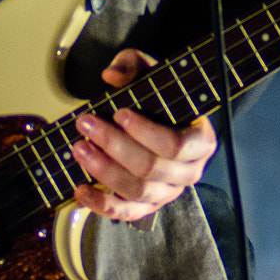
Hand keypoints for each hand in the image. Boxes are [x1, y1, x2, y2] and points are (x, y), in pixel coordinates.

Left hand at [70, 48, 217, 225]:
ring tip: (79, 149)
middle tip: (87, 125)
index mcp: (200, 141)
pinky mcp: (148, 206)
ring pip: (137, 190)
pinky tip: (81, 189)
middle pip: (151, 168)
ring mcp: (168, 192)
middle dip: (114, 146)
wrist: (158, 119)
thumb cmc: (158, 97)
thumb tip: (112, 75)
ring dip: (103, 171)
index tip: (119, 113)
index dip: (145, 132)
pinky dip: (101, 205)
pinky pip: (126, 213)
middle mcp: (189, 172)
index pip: (175, 145)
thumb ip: (133, 66)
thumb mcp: (150, 72)